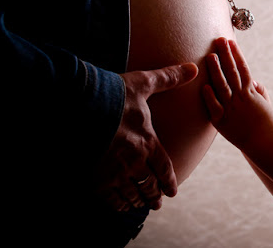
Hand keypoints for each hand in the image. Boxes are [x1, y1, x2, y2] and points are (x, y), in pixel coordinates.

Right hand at [97, 62, 197, 211]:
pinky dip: (116, 203)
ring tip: (138, 204)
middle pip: (149, 186)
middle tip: (156, 202)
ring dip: (136, 200)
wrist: (78, 103)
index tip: (172, 191)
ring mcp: (113, 172)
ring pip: (131, 194)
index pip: (164, 169)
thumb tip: (194, 68)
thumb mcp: (143, 83)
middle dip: (153, 195)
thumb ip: (169, 79)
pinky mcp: (94, 177)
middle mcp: (134, 161)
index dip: (169, 182)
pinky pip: (109, 198)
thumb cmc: (113, 93)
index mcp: (148, 142)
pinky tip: (117, 205)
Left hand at [203, 38, 272, 147]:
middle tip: (219, 40)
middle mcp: (240, 97)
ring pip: (222, 86)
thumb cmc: (266, 123)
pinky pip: (215, 107)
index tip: (231, 41)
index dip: (236, 54)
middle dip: (225, 55)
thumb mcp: (264, 103)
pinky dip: (210, 96)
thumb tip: (254, 81)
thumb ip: (258, 90)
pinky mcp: (222, 122)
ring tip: (210, 56)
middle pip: (231, 72)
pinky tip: (204, 86)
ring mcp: (231, 109)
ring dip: (216, 70)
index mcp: (250, 92)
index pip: (242, 68)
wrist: (265, 142)